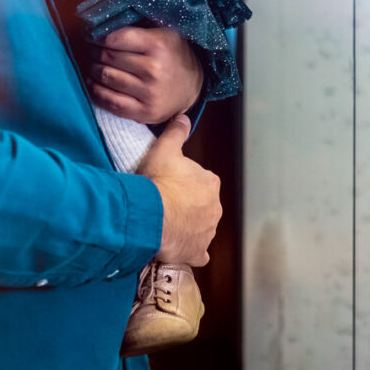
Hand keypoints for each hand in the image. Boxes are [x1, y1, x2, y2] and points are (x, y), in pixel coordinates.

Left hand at [87, 26, 204, 123]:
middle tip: (93, 52)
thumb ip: (139, 26)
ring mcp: (149, 93)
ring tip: (93, 66)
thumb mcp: (164, 33)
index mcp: (158, 45)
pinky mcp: (145, 112)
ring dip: (93, 71)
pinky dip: (96, 92)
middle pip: (108, 58)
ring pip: (106, 78)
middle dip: (95, 53)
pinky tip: (94, 85)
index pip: (115, 38)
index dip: (98, 38)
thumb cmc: (173, 55)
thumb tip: (105, 23)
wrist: (193, 86)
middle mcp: (154, 69)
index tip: (94, 38)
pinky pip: (110, 102)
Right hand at [138, 115, 221, 265]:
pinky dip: (190, 250)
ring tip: (166, 225)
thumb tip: (183, 117)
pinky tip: (179, 248)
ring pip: (200, 228)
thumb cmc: (159, 182)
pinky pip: (197, 252)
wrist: (153, 217)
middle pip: (201, 205)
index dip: (184, 182)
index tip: (169, 184)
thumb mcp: (165, 150)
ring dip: (188, 227)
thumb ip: (176, 133)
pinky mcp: (198, 252)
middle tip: (165, 204)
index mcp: (210, 183)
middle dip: (187, 205)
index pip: (200, 180)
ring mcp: (208, 232)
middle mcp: (215, 208)